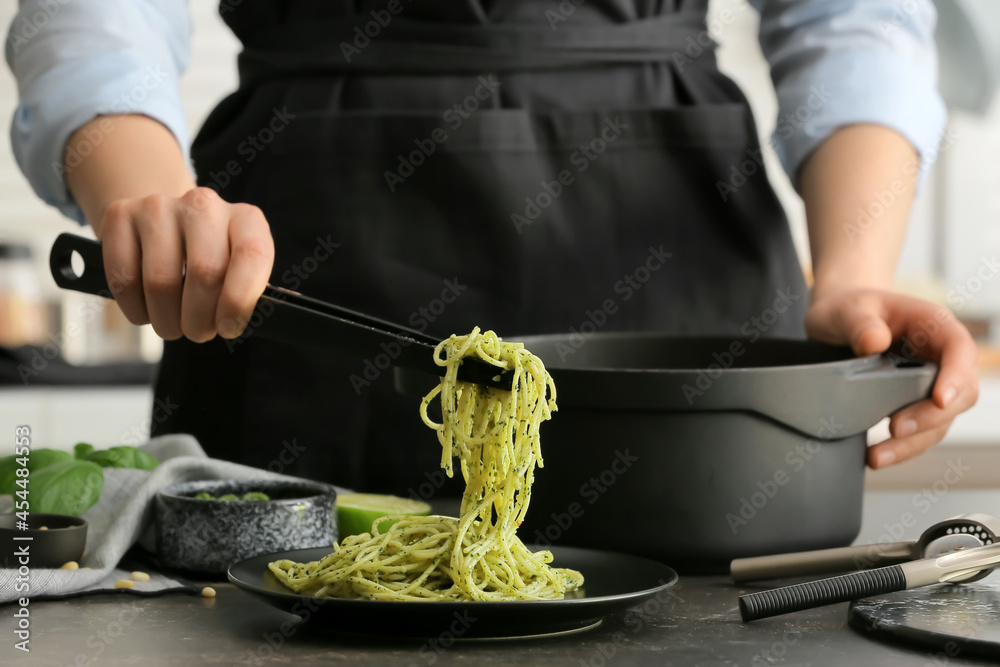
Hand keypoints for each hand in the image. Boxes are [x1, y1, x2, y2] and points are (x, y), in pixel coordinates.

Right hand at [98, 187, 273, 341]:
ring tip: (173, 325)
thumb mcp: (240, 271)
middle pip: (204, 272)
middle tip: (198, 332)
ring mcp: (159, 207)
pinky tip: (147, 311)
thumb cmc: (212, 260)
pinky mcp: (120, 215)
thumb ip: (247, 293)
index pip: (252, 254)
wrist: (167, 226)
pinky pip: (124, 279)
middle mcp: (203, 205)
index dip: (239, 300)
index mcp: (245, 218)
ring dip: (167, 321)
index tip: (228, 328)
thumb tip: (234, 323)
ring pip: (161, 282)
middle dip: (200, 319)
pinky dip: (137, 310)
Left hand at [805, 288, 978, 468]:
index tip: (939, 399)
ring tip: (878, 456)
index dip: (956, 376)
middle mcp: (939, 356)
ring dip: (913, 443)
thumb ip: (860, 323)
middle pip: (959, 393)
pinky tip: (876, 457)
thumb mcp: (848, 309)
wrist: (837, 321)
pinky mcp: (913, 403)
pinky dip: (901, 447)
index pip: (959, 349)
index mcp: (933, 325)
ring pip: (940, 421)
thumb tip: (873, 343)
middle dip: (931, 417)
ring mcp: (929, 382)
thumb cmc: (849, 308)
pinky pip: (919, 431)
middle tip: (896, 429)